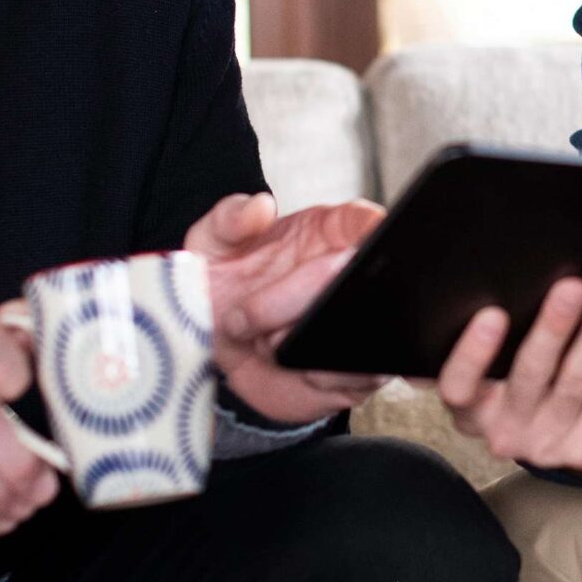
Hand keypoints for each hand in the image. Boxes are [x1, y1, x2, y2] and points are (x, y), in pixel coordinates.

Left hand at [189, 192, 390, 424]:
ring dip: (306, 341)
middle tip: (244, 316)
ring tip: (265, 344)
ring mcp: (360, 323)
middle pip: (355, 278)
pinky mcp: (359, 369)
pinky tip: (294, 368)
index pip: (363, 221)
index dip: (369, 226)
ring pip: (363, 330)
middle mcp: (349, 277)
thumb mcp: (212, 242)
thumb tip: (260, 206)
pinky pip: (360, 374)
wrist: (215, 348)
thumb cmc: (224, 285)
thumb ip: (230, 218)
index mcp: (327, 234)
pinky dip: (322, 375)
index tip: (361, 237)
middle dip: (297, 297)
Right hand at [434, 276, 581, 471]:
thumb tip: (501, 287)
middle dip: (554, 327)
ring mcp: (548, 445)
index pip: (459, 385)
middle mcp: (503, 432)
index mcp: (471, 408)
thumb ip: (498, 342)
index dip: (472, 354)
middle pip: (529, 375)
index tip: (493, 314)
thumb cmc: (533, 379)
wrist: (581, 431)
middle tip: (573, 286)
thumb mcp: (501, 369)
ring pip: (577, 379)